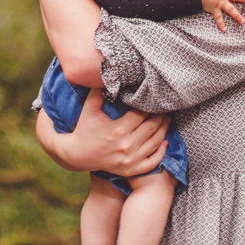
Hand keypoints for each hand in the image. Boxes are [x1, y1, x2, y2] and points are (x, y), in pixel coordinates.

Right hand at [37, 89, 170, 175]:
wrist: (77, 155)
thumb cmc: (84, 129)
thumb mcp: (89, 108)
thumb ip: (99, 92)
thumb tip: (108, 74)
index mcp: (118, 129)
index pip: (142, 114)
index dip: (150, 106)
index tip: (155, 99)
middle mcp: (126, 146)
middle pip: (152, 127)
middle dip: (160, 116)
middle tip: (166, 107)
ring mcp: (129, 160)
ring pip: (155, 143)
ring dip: (164, 130)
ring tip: (167, 120)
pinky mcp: (130, 170)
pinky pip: (151, 163)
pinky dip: (161, 153)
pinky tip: (164, 142)